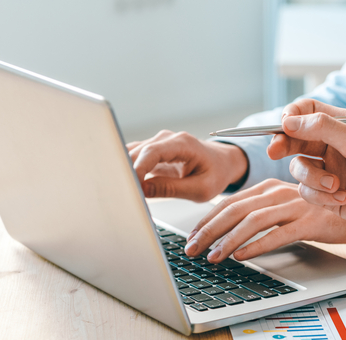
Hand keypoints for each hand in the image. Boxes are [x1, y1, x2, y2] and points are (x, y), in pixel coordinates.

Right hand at [126, 131, 247, 200]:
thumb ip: (172, 189)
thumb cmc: (216, 174)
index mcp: (183, 144)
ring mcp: (158, 143)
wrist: (222, 163)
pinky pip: (134, 159)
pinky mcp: (152, 152)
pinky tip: (128, 186)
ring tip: (124, 191)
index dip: (138, 168)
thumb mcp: (200, 189)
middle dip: (128, 172)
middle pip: (137, 152)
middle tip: (124, 194)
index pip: (152, 152)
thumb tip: (144, 190)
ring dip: (126, 172)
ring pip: (132, 154)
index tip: (131, 186)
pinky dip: (128, 172)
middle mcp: (167, 139)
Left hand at [182, 179, 345, 261]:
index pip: (229, 203)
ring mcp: (294, 206)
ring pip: (253, 221)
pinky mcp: (309, 222)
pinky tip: (242, 256)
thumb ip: (260, 214)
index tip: (190, 237)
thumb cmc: (318, 211)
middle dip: (208, 231)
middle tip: (191, 249)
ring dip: (228, 240)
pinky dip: (257, 245)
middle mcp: (278, 192)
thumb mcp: (284, 207)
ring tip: (213, 257)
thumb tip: (228, 232)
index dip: (206, 220)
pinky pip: (279, 234)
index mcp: (268, 187)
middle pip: (235, 210)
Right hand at [267, 99, 345, 237]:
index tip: (284, 126)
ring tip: (336, 186)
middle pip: (294, 140)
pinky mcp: (329, 197)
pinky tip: (344, 199)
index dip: (291, 116)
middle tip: (274, 151)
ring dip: (313, 179)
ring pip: (299, 170)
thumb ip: (323, 129)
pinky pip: (308, 194)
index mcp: (342, 125)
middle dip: (283, 145)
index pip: (306, 111)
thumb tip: (289, 121)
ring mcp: (329, 171)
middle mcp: (333, 146)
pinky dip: (321, 197)